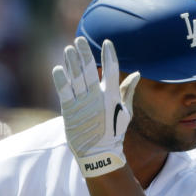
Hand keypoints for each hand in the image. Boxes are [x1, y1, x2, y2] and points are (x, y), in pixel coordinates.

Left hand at [52, 37, 139, 177]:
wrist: (99, 155)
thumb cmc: (113, 133)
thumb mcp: (125, 112)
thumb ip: (128, 91)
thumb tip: (137, 73)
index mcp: (112, 96)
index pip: (112, 70)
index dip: (109, 55)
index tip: (107, 42)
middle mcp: (98, 98)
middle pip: (91, 70)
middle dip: (85, 54)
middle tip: (80, 40)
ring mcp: (83, 104)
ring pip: (76, 78)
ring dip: (71, 62)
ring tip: (68, 49)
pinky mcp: (70, 112)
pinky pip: (64, 92)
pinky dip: (61, 80)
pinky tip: (58, 68)